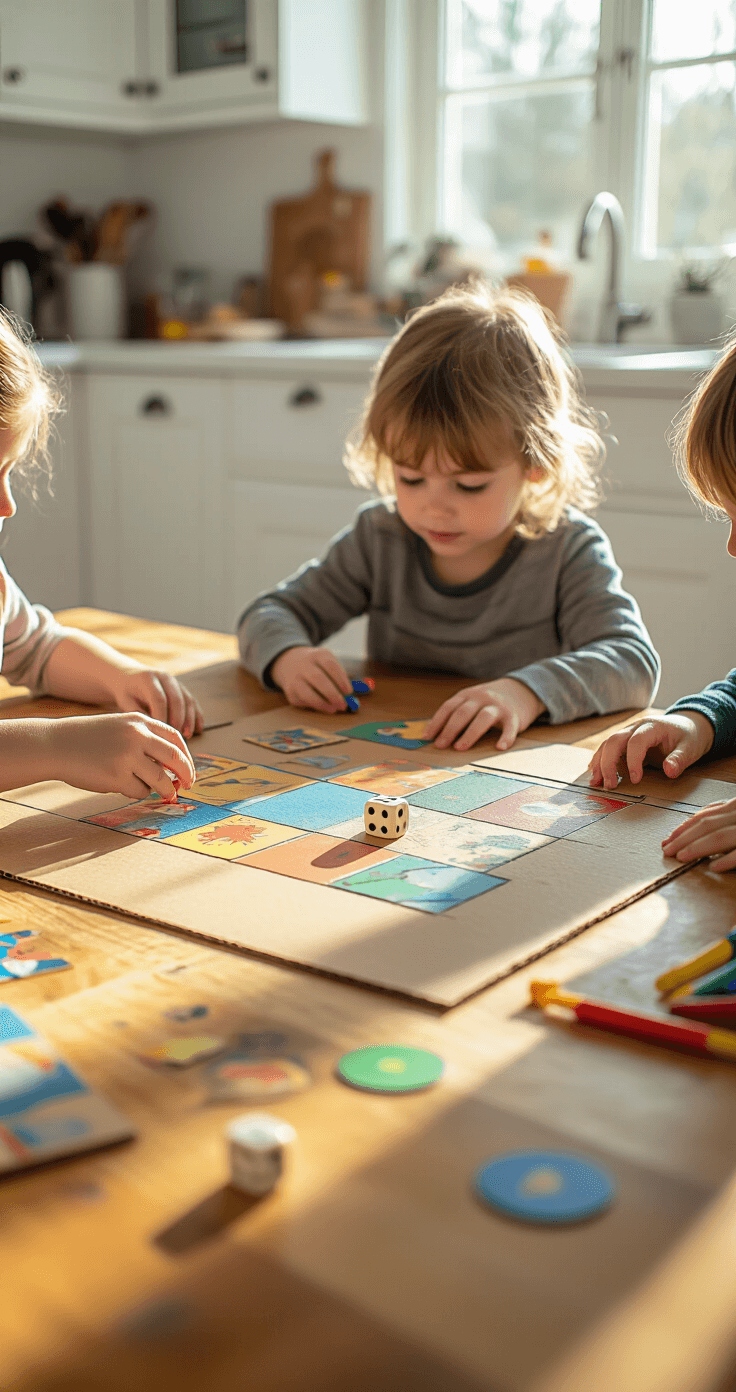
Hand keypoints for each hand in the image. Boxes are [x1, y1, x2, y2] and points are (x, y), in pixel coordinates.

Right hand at [49, 713, 195, 800]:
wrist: (56, 744)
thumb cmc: (89, 739)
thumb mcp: (120, 727)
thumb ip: (145, 740)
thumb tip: (173, 768)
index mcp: (139, 721)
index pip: (175, 738)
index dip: (186, 756)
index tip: (188, 769)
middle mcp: (137, 736)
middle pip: (175, 758)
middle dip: (186, 774)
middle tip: (188, 785)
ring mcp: (128, 756)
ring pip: (161, 779)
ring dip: (166, 790)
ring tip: (166, 794)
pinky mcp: (117, 776)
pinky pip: (140, 790)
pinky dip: (138, 792)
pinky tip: (126, 787)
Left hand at [107, 666, 202, 738]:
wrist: (128, 676)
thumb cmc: (126, 693)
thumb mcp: (125, 702)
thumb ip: (138, 713)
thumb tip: (154, 729)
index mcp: (148, 679)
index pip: (159, 699)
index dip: (162, 717)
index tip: (162, 734)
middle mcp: (164, 677)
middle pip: (176, 699)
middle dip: (179, 719)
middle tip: (177, 736)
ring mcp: (175, 681)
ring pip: (187, 700)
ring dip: (190, 718)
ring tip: (188, 735)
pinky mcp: (181, 687)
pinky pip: (192, 701)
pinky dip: (197, 715)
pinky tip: (198, 729)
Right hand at [271, 647, 353, 713]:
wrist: (288, 661)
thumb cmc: (316, 665)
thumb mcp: (327, 662)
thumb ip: (340, 677)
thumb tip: (352, 695)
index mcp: (318, 655)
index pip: (330, 665)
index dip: (341, 679)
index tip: (349, 691)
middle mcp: (304, 665)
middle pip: (318, 678)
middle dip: (332, 694)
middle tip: (343, 705)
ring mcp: (294, 678)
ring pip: (306, 692)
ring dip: (321, 703)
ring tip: (333, 709)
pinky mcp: (289, 690)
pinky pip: (301, 701)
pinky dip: (313, 706)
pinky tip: (321, 706)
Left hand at [424, 678, 544, 751]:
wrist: (521, 690)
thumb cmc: (488, 702)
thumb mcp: (472, 701)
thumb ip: (457, 714)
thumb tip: (435, 736)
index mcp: (468, 695)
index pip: (448, 707)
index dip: (436, 722)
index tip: (427, 737)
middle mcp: (482, 698)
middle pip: (463, 713)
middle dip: (450, 729)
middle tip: (440, 745)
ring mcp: (499, 706)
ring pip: (483, 718)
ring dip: (470, 733)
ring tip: (460, 747)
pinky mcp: (514, 716)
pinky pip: (510, 728)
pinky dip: (505, 737)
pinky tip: (499, 747)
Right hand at [588, 712, 713, 790]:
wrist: (687, 725)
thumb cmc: (688, 737)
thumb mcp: (690, 748)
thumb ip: (680, 759)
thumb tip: (669, 771)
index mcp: (652, 726)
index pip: (636, 741)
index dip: (633, 761)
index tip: (635, 780)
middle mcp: (636, 726)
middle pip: (614, 740)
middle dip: (608, 763)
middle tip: (609, 785)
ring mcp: (628, 732)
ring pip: (607, 744)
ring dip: (599, 763)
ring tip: (595, 782)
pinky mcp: (625, 740)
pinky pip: (608, 748)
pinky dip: (600, 760)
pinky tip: (594, 773)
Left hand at [662, 797, 735, 871]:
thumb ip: (722, 824)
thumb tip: (696, 837)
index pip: (706, 816)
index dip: (684, 827)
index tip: (669, 839)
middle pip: (707, 825)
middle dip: (683, 838)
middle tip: (667, 850)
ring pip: (719, 836)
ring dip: (696, 847)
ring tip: (681, 857)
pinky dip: (726, 860)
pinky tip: (713, 867)